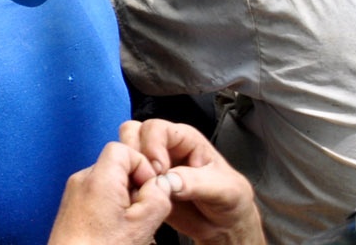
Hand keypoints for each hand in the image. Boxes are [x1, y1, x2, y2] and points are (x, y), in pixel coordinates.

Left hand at [47, 141, 171, 244]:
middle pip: (116, 165)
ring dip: (125, 197)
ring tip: (130, 224)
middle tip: (142, 211)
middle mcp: (82, 180)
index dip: (142, 165)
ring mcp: (74, 192)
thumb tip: (162, 183)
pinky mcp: (72, 206)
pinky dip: (112, 206)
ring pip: (108, 181)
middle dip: (135, 184)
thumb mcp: (142, 225)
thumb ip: (158, 197)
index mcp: (99, 179)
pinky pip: (97, 194)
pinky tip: (117, 228)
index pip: (122, 148)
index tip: (150, 188)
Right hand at [121, 121, 262, 244]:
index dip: (152, 146)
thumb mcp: (224, 190)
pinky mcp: (144, 183)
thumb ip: (197, 182)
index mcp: (185, 139)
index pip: (157, 128)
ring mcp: (152, 165)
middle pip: (133, 132)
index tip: (158, 170)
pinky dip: (126, 186)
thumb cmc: (231, 201)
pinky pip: (124, 177)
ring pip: (124, 152)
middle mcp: (165, 147)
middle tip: (147, 179)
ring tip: (145, 189)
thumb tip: (168, 179)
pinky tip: (141, 198)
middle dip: (134, 154)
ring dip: (128, 169)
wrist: (225, 226)